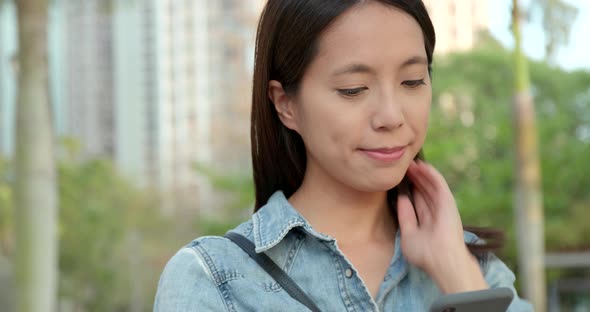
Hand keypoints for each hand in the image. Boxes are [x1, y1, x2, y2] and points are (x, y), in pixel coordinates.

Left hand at [397, 160, 487, 293]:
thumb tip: (401, 199)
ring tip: (409, 162)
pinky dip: (430, 174)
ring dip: (421, 173)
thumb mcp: (408, 233)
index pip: (417, 201)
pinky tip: (422, 165)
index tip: (398, 179)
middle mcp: (435, 212)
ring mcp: (442, 206)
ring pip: (430, 185)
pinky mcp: (447, 201)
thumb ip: (405, 215)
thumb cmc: (425, 253)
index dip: (409, 190)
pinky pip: (438, 183)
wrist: (441, 259)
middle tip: (403, 165)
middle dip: (413, 178)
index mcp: (427, 221)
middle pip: (423, 190)